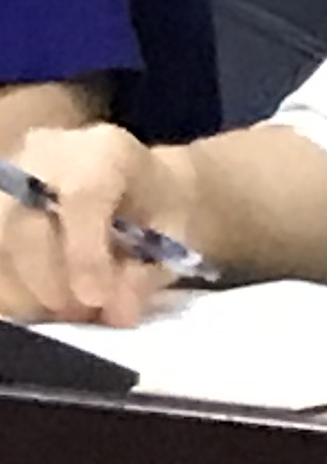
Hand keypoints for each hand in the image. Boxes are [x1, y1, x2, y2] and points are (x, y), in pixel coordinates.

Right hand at [0, 123, 188, 325]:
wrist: (142, 188)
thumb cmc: (162, 211)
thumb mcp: (174, 238)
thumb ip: (145, 272)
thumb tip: (116, 312)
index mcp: (105, 150)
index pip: (82, 194)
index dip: (85, 254)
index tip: (96, 298)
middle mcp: (47, 152)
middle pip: (24, 222)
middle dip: (50, 281)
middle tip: (79, 313)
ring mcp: (11, 174)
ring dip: (25, 290)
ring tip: (63, 312)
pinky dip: (11, 287)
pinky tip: (39, 304)